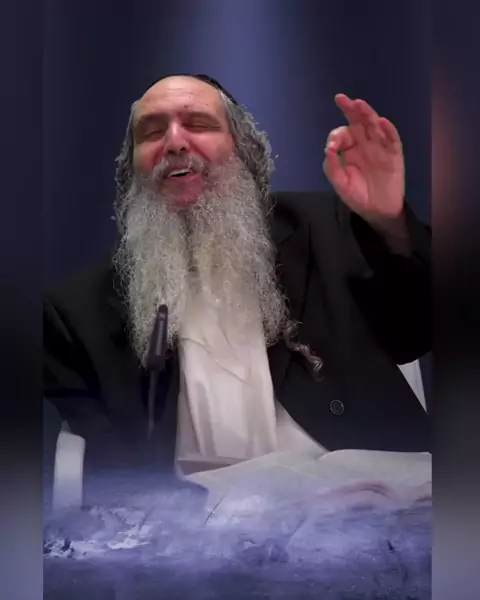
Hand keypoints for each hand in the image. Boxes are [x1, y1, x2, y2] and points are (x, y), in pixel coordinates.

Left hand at [323, 94, 404, 223]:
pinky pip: (392, 139)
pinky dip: (388, 130)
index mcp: (350, 148)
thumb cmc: (358, 195)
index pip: (342, 134)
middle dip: (350, 109)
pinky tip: (382, 122)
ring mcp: (380, 146)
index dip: (336, 136)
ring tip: (359, 104)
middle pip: (358, 121)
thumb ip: (333, 167)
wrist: (377, 210)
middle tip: (341, 99)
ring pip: (374, 125)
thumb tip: (329, 149)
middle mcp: (365, 143)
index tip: (333, 146)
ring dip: (367, 114)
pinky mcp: (394, 154)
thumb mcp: (340, 184)